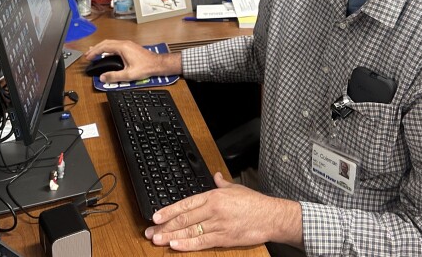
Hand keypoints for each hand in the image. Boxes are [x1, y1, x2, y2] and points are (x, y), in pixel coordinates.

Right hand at [84, 39, 180, 81]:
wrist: (157, 64)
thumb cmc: (145, 67)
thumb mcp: (128, 74)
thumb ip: (114, 76)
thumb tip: (103, 77)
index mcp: (123, 48)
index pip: (104, 47)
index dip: (94, 52)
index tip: (88, 57)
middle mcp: (124, 44)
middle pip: (106, 43)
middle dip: (96, 48)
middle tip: (88, 55)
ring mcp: (127, 44)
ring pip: (111, 43)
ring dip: (101, 48)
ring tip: (94, 53)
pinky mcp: (130, 47)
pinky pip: (115, 45)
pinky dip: (108, 48)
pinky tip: (106, 54)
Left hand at [143, 172, 301, 250]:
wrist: (271, 216)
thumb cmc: (254, 203)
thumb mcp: (236, 188)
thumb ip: (222, 183)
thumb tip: (215, 176)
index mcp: (214, 196)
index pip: (186, 203)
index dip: (169, 210)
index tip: (156, 215)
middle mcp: (213, 209)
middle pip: (184, 218)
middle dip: (165, 225)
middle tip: (150, 231)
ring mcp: (218, 225)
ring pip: (190, 231)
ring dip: (171, 236)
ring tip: (157, 240)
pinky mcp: (224, 238)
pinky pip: (202, 242)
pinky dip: (187, 244)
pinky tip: (175, 246)